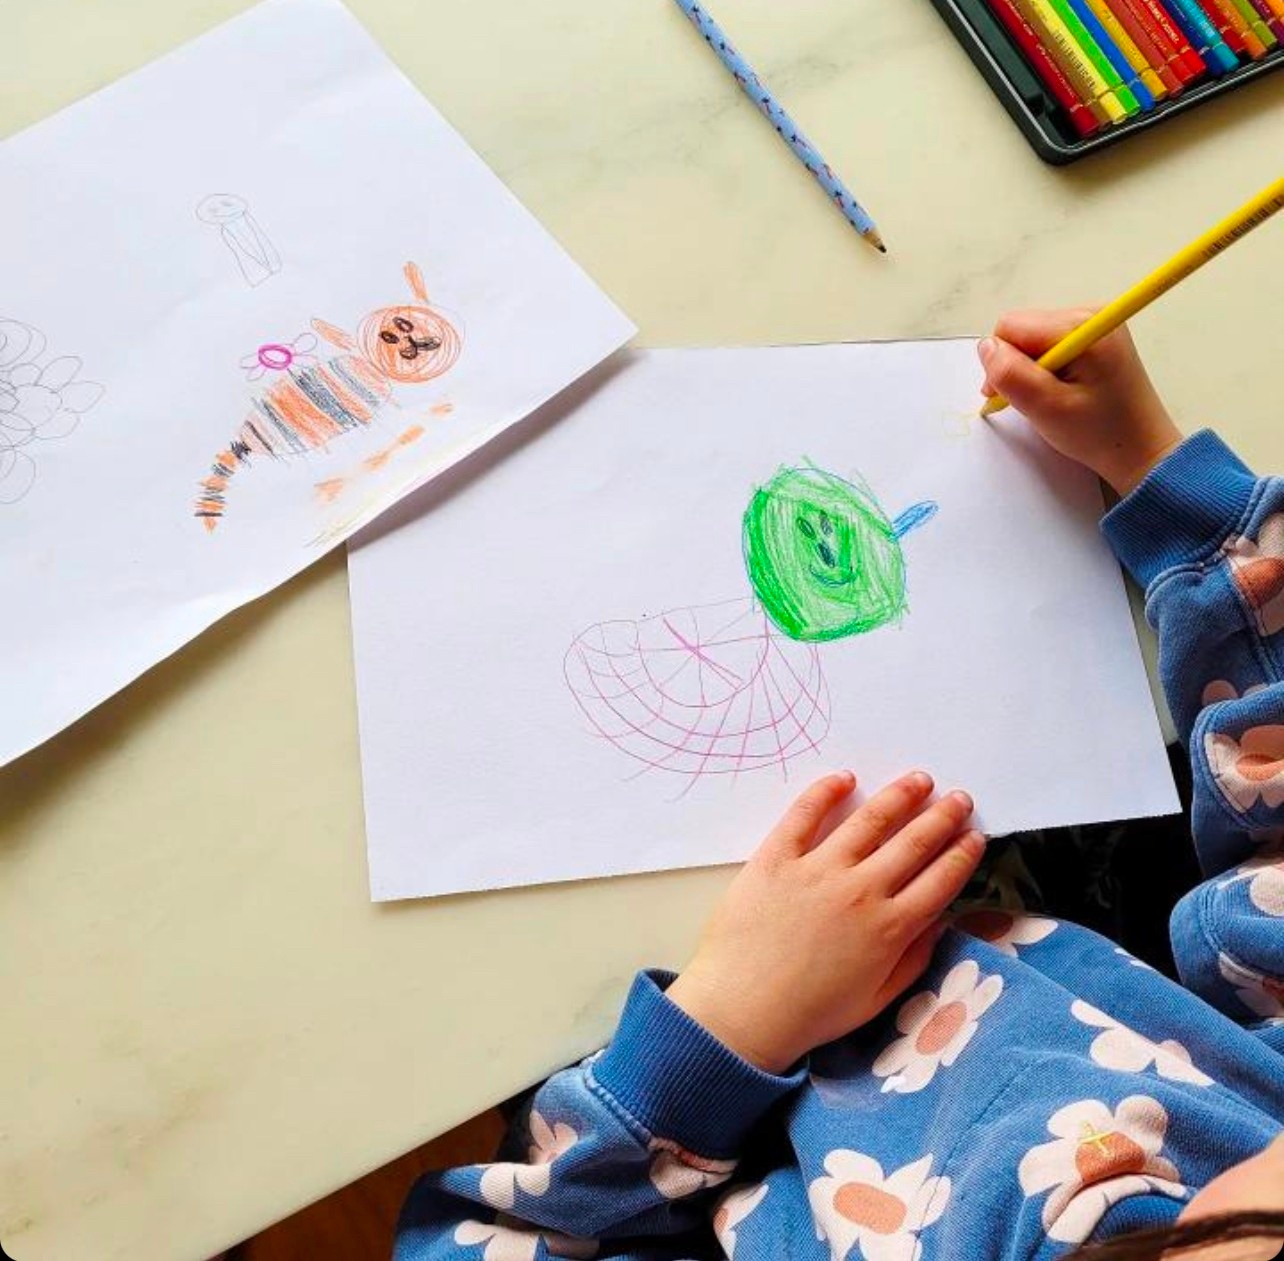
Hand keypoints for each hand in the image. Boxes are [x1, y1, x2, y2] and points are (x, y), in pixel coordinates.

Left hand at [665, 771, 984, 1072]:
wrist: (742, 1010)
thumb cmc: (810, 1014)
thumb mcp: (877, 999)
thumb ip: (913, 959)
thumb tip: (938, 923)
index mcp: (889, 928)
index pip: (939, 881)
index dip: (961, 855)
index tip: (974, 836)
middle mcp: (861, 890)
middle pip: (913, 843)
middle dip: (942, 817)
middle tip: (959, 798)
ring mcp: (818, 869)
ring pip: (869, 820)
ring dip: (899, 796)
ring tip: (918, 780)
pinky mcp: (777, 857)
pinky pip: (804, 814)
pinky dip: (826, 791)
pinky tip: (845, 778)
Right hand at [978, 308, 1182, 495]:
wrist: (1141, 448)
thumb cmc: (1098, 433)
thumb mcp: (1046, 408)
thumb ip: (1010, 374)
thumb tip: (986, 347)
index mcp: (1080, 326)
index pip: (1011, 327)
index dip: (1001, 363)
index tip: (1011, 396)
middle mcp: (1090, 313)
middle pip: (1022, 328)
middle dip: (1016, 365)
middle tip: (1032, 401)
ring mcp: (1095, 322)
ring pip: (1032, 337)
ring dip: (1031, 368)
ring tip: (1050, 398)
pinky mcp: (1096, 335)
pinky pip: (1050, 342)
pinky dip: (1046, 367)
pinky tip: (1061, 389)